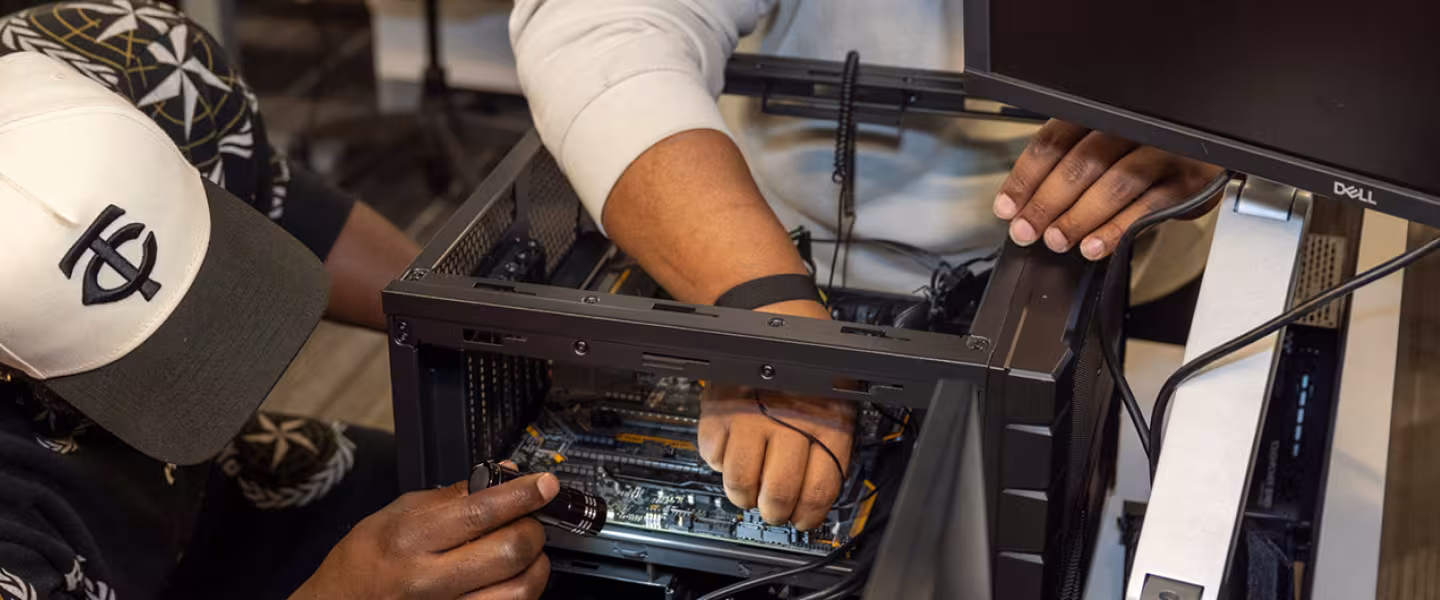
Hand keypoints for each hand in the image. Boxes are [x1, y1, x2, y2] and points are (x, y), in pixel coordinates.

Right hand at [291, 472, 558, 599]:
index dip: (524, 494)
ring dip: (534, 565)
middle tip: (529, 521)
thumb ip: (452, 496)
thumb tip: (504, 476)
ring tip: (523, 554)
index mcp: (411, 539)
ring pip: (521, 589)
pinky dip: (520, 591)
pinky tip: (510, 579)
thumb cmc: (364, 562)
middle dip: (532, 530)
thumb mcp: (395, 514)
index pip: (483, 511)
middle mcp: (429, 580)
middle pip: (511, 551)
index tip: (545, 484)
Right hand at [697, 385, 855, 530]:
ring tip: (750, 485)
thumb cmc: (809, 374)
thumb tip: (812, 503)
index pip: (817, 492)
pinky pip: (713, 458)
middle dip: (775, 513)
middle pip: (777, 495)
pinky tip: (734, 449)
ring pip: (740, 484)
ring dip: (744, 495)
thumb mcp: (836, 409)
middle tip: (773, 508)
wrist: (777, 328)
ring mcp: (750, 418)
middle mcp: (788, 422)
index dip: (808, 517)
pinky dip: (720, 462)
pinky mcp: (718, 412)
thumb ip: (827, 453)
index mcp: (825, 425)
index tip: (801, 520)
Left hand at [993, 119, 1223, 259]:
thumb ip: (1068, 167)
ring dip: (1079, 216)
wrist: (1209, 151)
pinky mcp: (1186, 181)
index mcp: (1102, 114)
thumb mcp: (1105, 147)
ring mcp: (1163, 152)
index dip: (1026, 177)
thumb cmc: (1146, 150)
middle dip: (1047, 201)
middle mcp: (1132, 127)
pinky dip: (1117, 229)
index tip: (1007, 207)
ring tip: (1057, 239)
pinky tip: (1095, 245)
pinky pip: (1148, 207)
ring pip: (1114, 183)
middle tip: (1027, 230)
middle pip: (1081, 162)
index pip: (1054, 141)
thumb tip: (1023, 208)